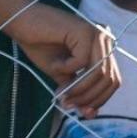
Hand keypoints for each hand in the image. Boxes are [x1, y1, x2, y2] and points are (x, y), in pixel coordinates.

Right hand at [5, 2, 118, 117]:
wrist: (23, 23)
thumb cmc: (41, 45)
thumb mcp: (62, 73)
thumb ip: (77, 88)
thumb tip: (90, 114)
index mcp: (104, 49)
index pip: (113, 80)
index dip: (101, 99)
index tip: (83, 112)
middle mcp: (106, 40)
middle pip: (109, 78)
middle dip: (89, 97)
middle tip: (68, 104)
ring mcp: (98, 34)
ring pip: (99, 72)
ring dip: (79, 88)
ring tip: (62, 93)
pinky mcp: (86, 30)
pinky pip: (82, 60)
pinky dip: (67, 68)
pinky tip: (55, 64)